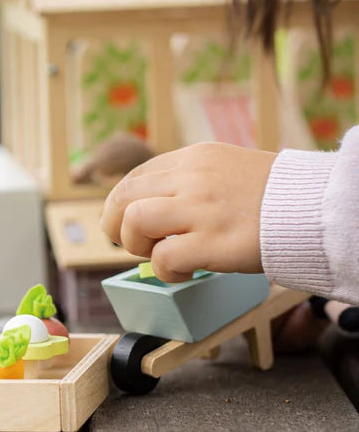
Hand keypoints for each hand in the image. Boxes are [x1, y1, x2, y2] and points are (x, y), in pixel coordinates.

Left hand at [100, 142, 276, 282]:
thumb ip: (187, 182)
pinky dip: (166, 272)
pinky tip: (185, 273)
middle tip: (136, 243)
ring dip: (138, 246)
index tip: (127, 223)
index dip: (122, 205)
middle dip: (116, 225)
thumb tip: (148, 208)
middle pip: (122, 197)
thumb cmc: (270, 197)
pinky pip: (163, 259)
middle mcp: (192, 177)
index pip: (134, 178)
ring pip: (134, 222)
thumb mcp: (224, 170)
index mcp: (193, 158)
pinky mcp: (213, 242)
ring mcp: (201, 209)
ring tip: (161, 255)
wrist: (315, 208)